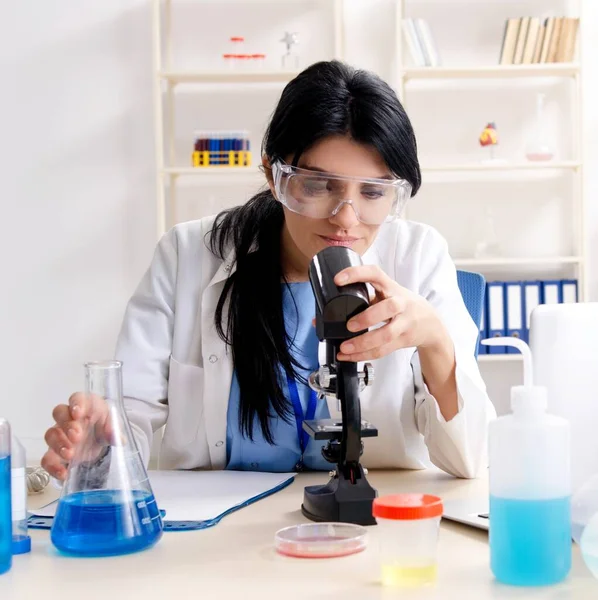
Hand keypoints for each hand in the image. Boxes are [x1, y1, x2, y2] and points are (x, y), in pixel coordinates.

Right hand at [41, 392, 111, 480]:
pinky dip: (53, 466)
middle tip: (77, 437)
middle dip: (67, 425)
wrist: (100, 444)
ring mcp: (60, 435)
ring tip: (70, 455)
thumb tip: (115, 436)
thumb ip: (114, 430)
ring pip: (50, 434)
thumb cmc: (104, 427)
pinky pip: (47, 458)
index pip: (77, 398)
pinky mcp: (54, 453)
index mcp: (86, 406)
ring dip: (58, 444)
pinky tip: (63, 473)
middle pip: (59, 413)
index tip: (78, 413)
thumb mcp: (113, 427)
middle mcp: (69, 418)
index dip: (76, 404)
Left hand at [334, 265, 448, 361]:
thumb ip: (362, 298)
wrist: (430, 323)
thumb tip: (321, 313)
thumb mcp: (387, 294)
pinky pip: (383, 350)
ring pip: (386, 334)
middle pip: (388, 308)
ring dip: (363, 343)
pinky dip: (364, 355)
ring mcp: (404, 323)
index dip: (357, 274)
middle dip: (367, 318)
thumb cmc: (401, 305)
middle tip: (349, 325)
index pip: (375, 274)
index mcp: (391, 287)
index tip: (338, 279)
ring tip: (344, 347)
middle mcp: (400, 303)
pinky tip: (349, 356)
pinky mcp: (403, 339)